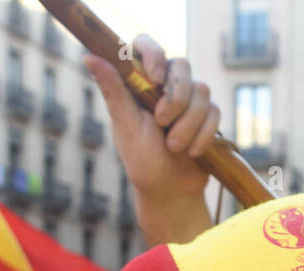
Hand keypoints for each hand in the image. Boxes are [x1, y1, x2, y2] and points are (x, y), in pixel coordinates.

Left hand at [84, 36, 218, 212]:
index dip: (154, 53)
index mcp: (138, 82)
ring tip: (174, 147)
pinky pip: (215, 111)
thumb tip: (88, 57)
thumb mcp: (126, 127)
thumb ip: (114, 91)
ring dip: (189, 123)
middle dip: (176, 98)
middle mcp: (164, 86)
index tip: (155, 78)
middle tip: (161, 123)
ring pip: (202, 90)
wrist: (171, 193)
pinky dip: (203, 134)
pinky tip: (192, 152)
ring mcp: (188, 100)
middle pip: (182, 65)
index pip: (146, 44)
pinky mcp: (207, 117)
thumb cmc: (143, 162)